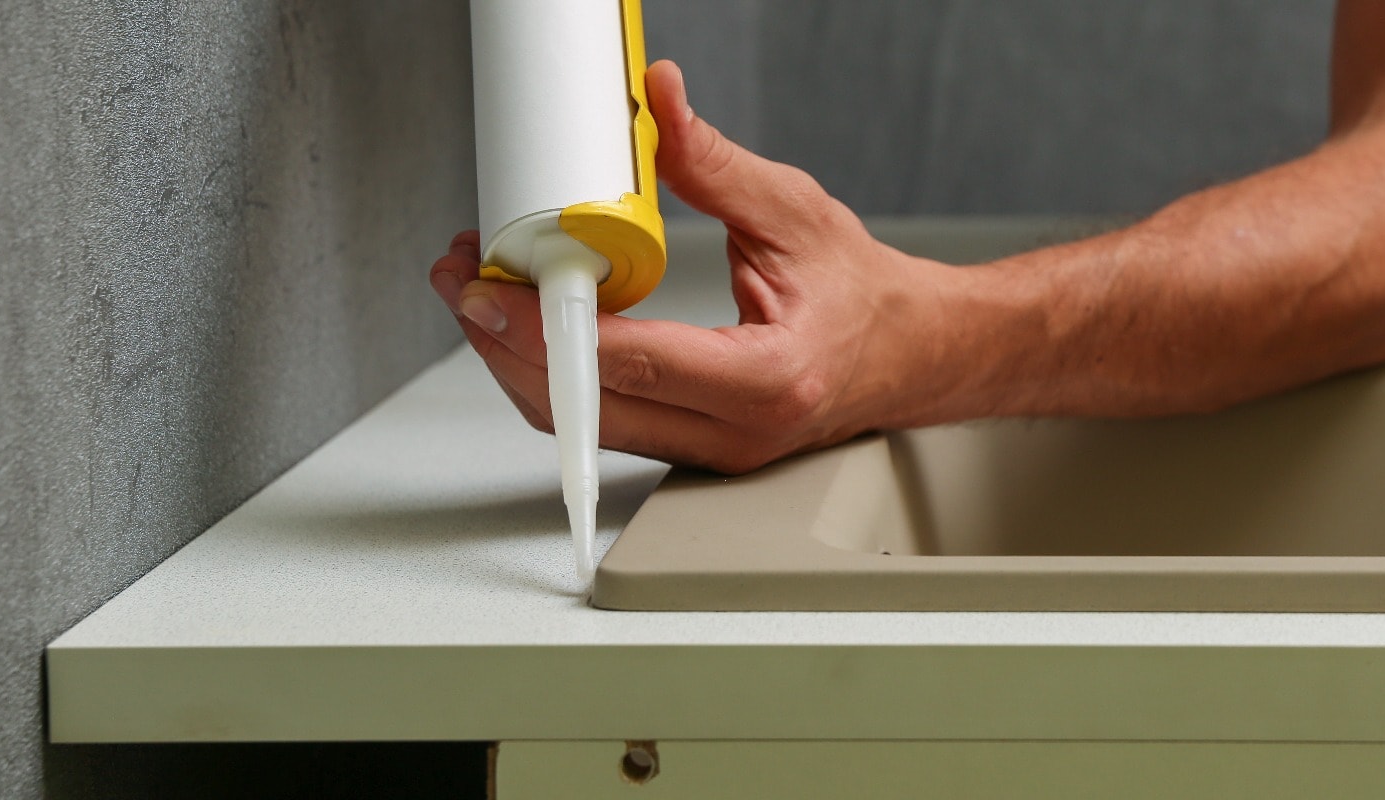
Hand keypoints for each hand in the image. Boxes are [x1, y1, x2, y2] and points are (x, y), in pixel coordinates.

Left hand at [430, 60, 960, 473]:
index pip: (633, 361)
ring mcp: (712, 451)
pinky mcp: (692, 448)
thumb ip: (712, 163)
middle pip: (586, 407)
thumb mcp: (793, 213)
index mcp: (768, 379)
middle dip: (508, 345)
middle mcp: (737, 432)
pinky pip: (604, 420)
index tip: (497, 290)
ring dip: (521, 363)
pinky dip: (558, 375)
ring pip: (583, 424)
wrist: (915, 354)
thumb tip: (656, 102)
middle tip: (468, 285)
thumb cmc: (866, 297)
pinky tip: (535, 326)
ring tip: (488, 297)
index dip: (550, 327)